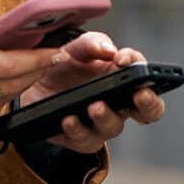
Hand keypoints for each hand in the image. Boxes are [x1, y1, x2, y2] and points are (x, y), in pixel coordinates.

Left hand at [14, 32, 166, 153]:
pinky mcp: (79, 138)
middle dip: (149, 104)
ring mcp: (100, 124)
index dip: (144, 71)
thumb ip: (93, 43)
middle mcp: (119, 105)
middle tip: (140, 95)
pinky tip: (69, 119)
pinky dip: (77, 130)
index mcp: (124, 81)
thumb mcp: (77, 48)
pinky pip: (84, 140)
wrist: (34, 84)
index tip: (124, 60)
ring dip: (106, 117)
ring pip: (113, 127)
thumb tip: (110, 50)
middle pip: (148, 111)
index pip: (146, 79)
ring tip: (95, 106)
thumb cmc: (65, 65)